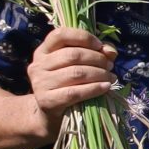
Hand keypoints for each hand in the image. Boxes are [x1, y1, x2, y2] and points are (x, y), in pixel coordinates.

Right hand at [26, 27, 117, 142]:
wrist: (53, 114)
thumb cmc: (69, 84)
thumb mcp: (79, 64)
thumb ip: (96, 52)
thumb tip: (110, 51)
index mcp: (44, 51)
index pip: (60, 35)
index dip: (83, 37)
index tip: (99, 45)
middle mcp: (38, 65)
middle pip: (72, 55)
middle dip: (97, 59)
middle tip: (110, 66)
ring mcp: (40, 83)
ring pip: (76, 73)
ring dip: (99, 74)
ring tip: (111, 77)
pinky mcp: (46, 101)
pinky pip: (75, 92)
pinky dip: (94, 88)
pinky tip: (106, 87)